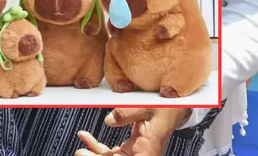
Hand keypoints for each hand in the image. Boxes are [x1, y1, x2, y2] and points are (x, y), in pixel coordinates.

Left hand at [75, 108, 189, 155]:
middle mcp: (143, 153)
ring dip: (95, 152)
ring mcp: (137, 151)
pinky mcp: (132, 146)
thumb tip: (109, 120)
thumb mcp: (148, 106)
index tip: (93, 155)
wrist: (175, 107)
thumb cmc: (168, 108)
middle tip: (81, 152)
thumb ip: (127, 113)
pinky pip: (113, 152)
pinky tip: (86, 137)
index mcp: (149, 149)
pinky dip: (98, 146)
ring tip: (81, 144)